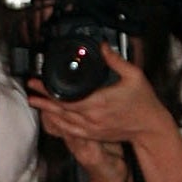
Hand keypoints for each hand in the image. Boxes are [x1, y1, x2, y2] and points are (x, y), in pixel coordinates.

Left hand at [27, 44, 170, 149]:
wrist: (150, 127)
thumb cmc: (143, 102)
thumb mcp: (134, 75)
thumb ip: (116, 60)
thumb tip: (102, 46)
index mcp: (99, 102)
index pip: (66, 97)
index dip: (49, 90)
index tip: (37, 81)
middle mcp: (92, 117)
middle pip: (59, 109)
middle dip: (42, 98)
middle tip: (30, 88)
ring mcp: (92, 128)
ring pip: (62, 121)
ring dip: (46, 111)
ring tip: (34, 101)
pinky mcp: (93, 135)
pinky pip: (70, 131)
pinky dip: (58, 124)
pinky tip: (50, 117)